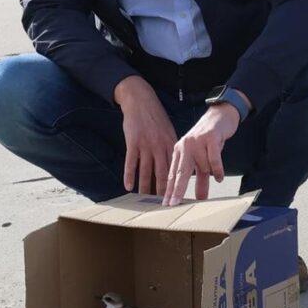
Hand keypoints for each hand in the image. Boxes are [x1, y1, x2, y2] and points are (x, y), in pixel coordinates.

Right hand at [113, 78, 178, 197]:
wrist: (141, 101)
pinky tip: (128, 187)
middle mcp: (160, 146)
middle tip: (164, 207)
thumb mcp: (169, 131)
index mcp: (172, 144)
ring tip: (146, 201)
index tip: (179, 197)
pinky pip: (131, 162)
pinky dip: (130, 176)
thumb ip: (172, 149)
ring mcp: (146, 145)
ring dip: (145, 188)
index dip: (177, 185)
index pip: (176, 169)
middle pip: (163, 174)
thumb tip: (177, 167)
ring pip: (146, 171)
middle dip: (163, 192)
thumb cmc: (156, 118)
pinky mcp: (133, 142)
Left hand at [163, 102, 240, 201]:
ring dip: (211, 173)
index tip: (167, 205)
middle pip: (180, 173)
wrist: (220, 116)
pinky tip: (220, 177)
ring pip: (203, 167)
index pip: (173, 174)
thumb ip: (200, 177)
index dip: (170, 190)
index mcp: (179, 151)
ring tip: (217, 175)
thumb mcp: (202, 159)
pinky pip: (214, 159)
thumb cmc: (209, 139)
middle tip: (175, 204)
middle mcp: (185, 146)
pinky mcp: (210, 138)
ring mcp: (197, 142)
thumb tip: (200, 198)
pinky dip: (218, 170)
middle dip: (177, 190)